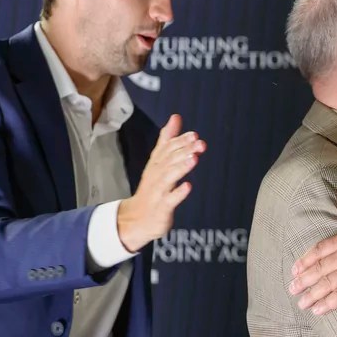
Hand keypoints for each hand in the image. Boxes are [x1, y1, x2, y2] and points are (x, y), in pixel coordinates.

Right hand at [117, 114, 205, 251]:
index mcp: (157, 164)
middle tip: (200, 143)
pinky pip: (170, 200)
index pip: (167, 149)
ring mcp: (158, 191)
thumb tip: (176, 117)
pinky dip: (179, 193)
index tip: (194, 134)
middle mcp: (156, 175)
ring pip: (169, 177)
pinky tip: (188, 186)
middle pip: (169, 160)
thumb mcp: (158, 161)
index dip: (180, 141)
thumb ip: (167, 140)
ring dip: (181, 167)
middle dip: (184, 150)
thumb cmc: (152, 188)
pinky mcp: (162, 207)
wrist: (136, 219)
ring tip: (194, 158)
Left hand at [288, 190, 336, 314]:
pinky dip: (327, 304)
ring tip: (301, 303)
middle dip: (303, 280)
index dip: (306, 260)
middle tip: (292, 289)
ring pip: (327, 283)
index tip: (295, 270)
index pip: (320, 249)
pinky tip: (318, 310)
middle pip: (320, 268)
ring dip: (311, 295)